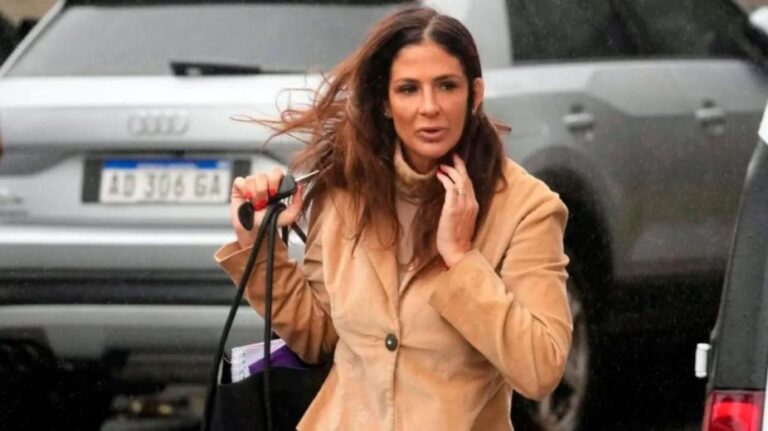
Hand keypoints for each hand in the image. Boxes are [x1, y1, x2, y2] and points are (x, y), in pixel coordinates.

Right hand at [230, 167, 303, 248]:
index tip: (274, 194)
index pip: (276, 172)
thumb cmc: (270, 223)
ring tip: (256, 205)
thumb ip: (298, 203)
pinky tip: (247, 199)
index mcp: (276, 185)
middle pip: (263, 174)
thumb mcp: (288, 216)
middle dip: (263, 189)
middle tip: (264, 202)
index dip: (275, 181)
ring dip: (255, 194)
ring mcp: (251, 184)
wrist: (255, 232)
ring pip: (252, 178)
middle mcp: (264, 182)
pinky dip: (244, 190)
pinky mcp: (239, 188)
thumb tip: (300, 187)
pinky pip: (240, 181)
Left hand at [435, 153, 477, 267]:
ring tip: (443, 165)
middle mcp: (471, 203)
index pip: (471, 184)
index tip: (457, 164)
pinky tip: (439, 175)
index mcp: (474, 206)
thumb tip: (452, 200)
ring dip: (451, 171)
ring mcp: (463, 206)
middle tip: (453, 156)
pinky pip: (451, 189)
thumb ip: (460, 208)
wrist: (457, 251)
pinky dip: (446, 180)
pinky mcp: (452, 209)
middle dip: (459, 166)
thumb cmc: (457, 239)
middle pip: (467, 179)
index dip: (464, 172)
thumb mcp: (462, 220)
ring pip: (460, 181)